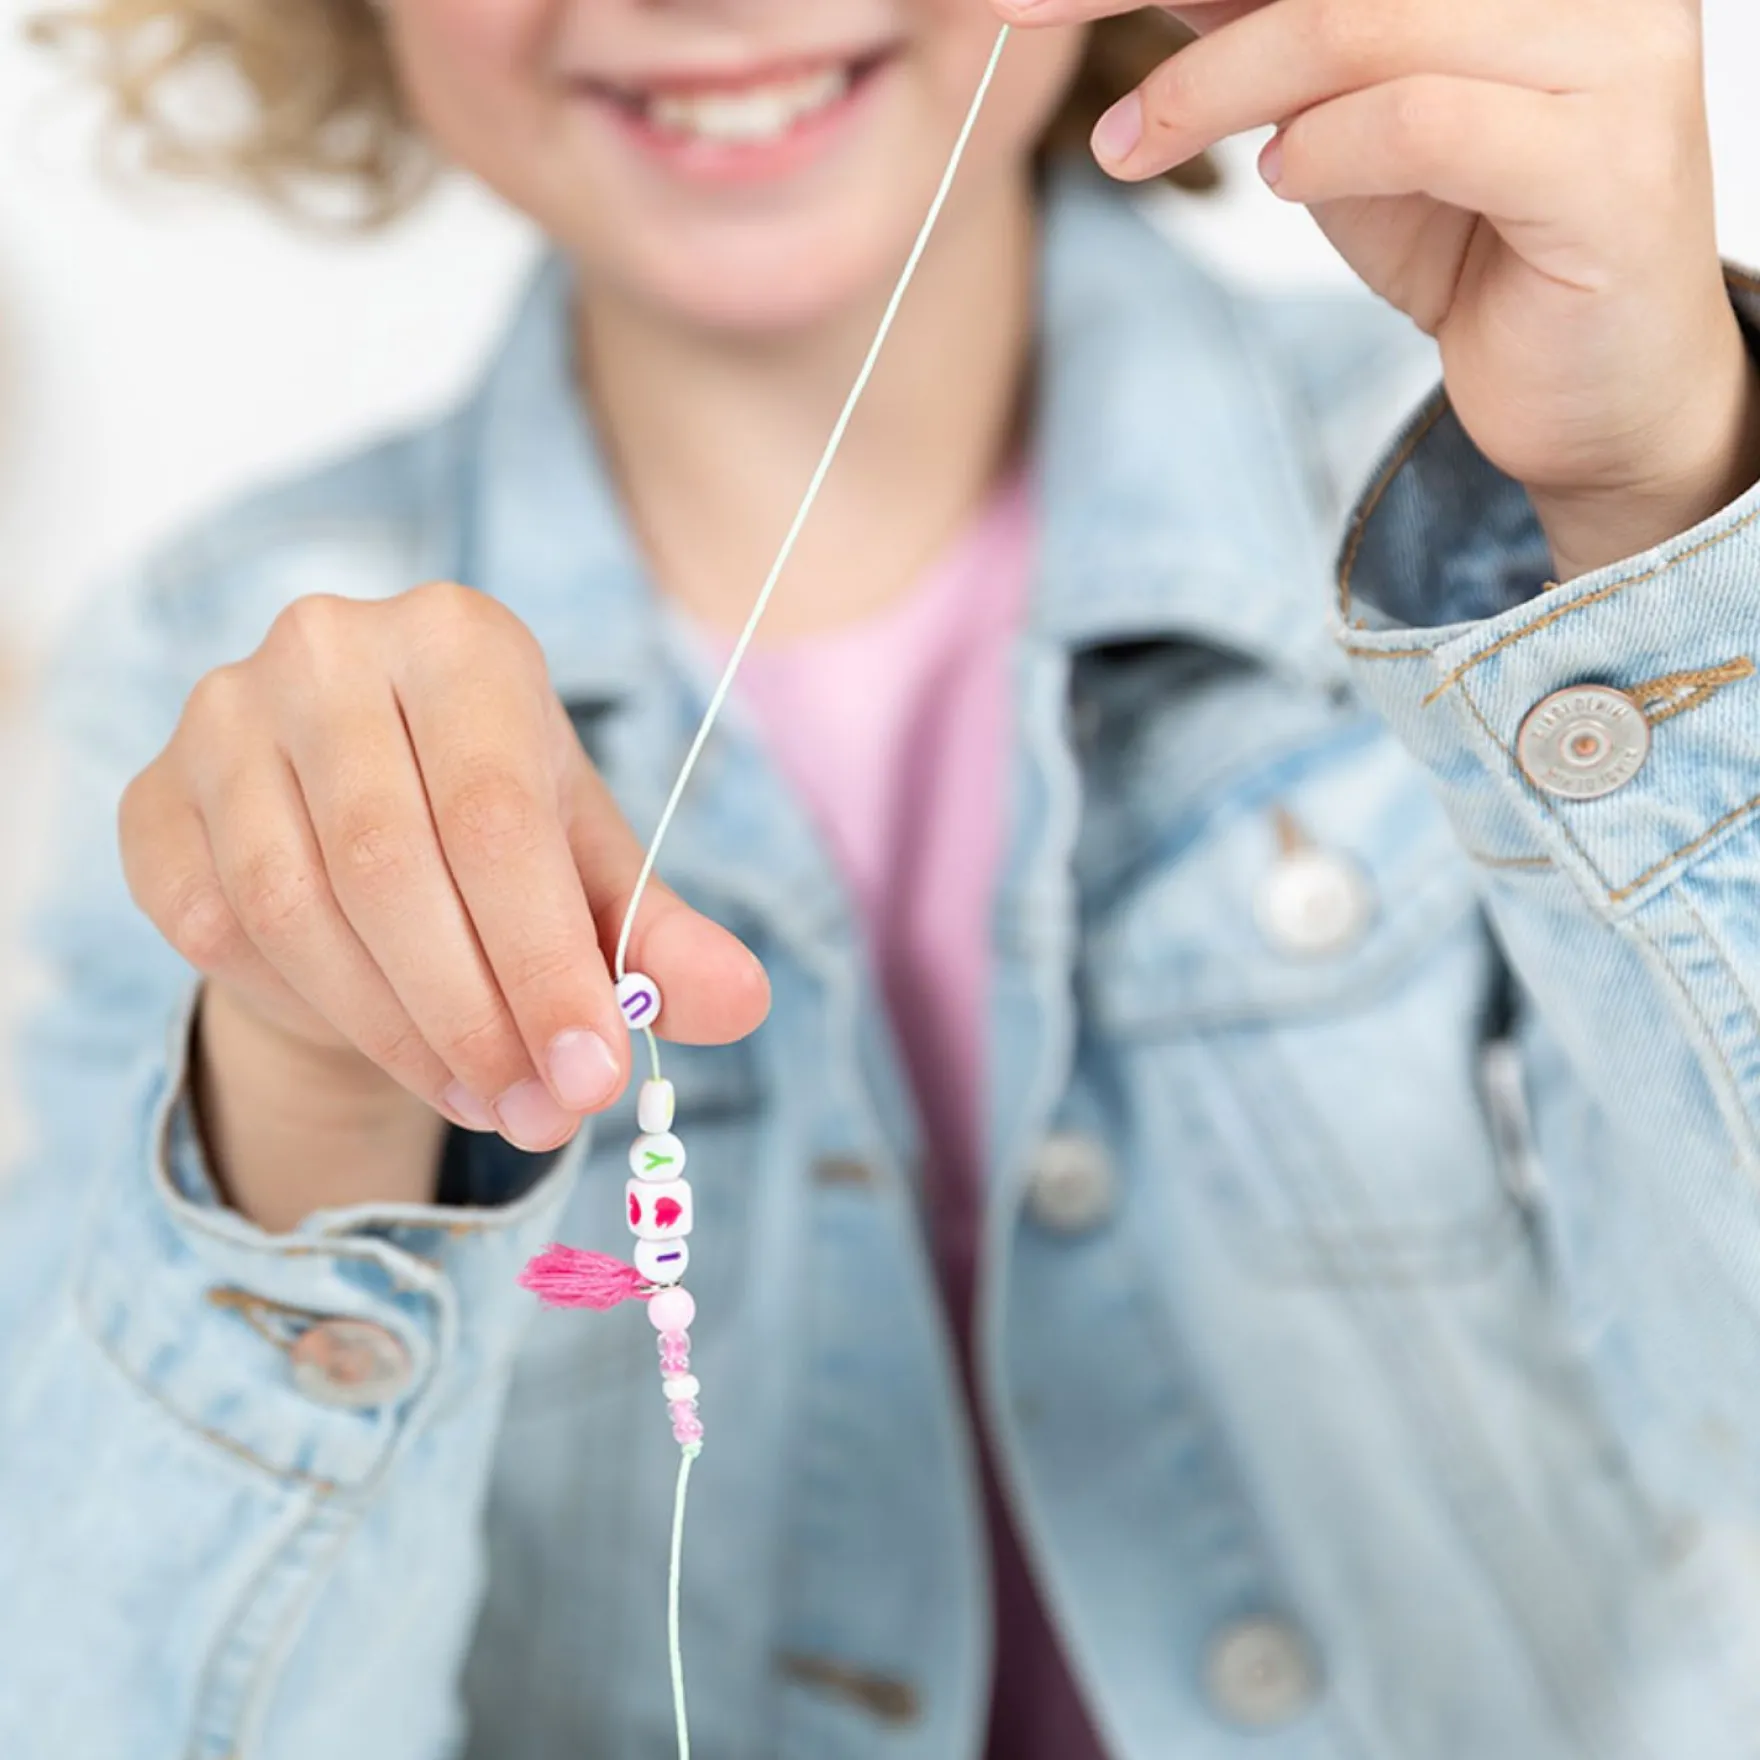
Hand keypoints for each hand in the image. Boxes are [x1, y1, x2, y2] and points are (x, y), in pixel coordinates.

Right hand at [121, 583, 769, 1174]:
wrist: (358, 839)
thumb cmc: (498, 847)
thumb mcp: (595, 880)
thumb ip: (665, 941)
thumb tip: (742, 1003)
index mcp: (462, 641)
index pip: (496, 816)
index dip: (543, 962)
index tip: (590, 1077)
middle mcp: (329, 649)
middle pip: (388, 865)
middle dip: (473, 1016)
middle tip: (539, 1114)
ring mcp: (220, 715)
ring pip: (292, 908)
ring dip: (395, 1031)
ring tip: (483, 1097)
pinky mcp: (150, 797)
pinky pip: (213, 925)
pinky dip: (306, 1006)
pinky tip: (384, 1037)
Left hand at [999, 0, 1759, 578]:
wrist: (1591, 389)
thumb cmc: (1473, 242)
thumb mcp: (1341, 119)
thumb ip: (1269, 38)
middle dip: (1174, 15)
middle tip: (1049, 50)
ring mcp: (1609, 56)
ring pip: (1365, 22)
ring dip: (1216, 88)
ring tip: (1144, 147)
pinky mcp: (1607, 160)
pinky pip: (1424, 120)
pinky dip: (1329, 150)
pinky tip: (1283, 180)